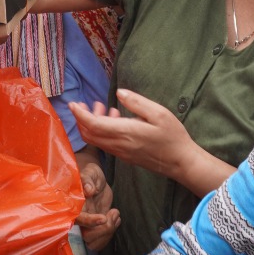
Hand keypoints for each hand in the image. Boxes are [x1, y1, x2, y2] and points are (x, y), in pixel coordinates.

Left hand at [70, 90, 196, 180]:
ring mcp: (121, 153)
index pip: (93, 125)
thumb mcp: (159, 113)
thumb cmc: (173, 136)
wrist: (181, 162)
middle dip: (81, 119)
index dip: (80, 114)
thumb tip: (118, 92)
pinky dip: (100, 132)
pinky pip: (105, 144)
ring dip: (91, 125)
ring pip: (96, 140)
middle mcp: (119, 145)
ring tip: (101, 107)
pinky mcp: (125, 156)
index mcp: (126, 132)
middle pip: (89, 134)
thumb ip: (136, 102)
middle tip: (82, 104)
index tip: (73, 104)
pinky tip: (114, 119)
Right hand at [75, 148, 119, 250]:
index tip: (103, 218)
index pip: (79, 220)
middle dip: (103, 229)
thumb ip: (87, 179)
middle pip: (87, 236)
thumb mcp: (90, 173)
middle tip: (114, 213)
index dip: (90, 222)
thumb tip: (89, 190)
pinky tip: (116, 218)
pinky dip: (110, 234)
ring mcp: (87, 226)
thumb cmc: (91, 175)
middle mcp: (79, 219)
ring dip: (108, 233)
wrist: (96, 181)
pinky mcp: (95, 229)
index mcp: (74, 207)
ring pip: (93, 243)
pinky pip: (100, 241)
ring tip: (115, 215)